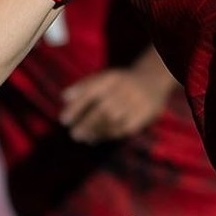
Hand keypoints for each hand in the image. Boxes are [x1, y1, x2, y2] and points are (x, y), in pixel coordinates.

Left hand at [59, 58, 174, 143]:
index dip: (77, 106)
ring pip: (113, 122)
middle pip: (103, 109)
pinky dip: (107, 136)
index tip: (63, 119)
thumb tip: (63, 97)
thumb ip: (83, 86)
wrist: (151, 81)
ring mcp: (135, 104)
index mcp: (111, 78)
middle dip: (86, 123)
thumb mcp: (102, 77)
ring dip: (95, 131)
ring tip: (82, 137)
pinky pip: (123, 129)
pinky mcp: (142, 117)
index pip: (91, 91)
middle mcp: (124, 89)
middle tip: (73, 133)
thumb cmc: (119, 81)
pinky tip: (95, 139)